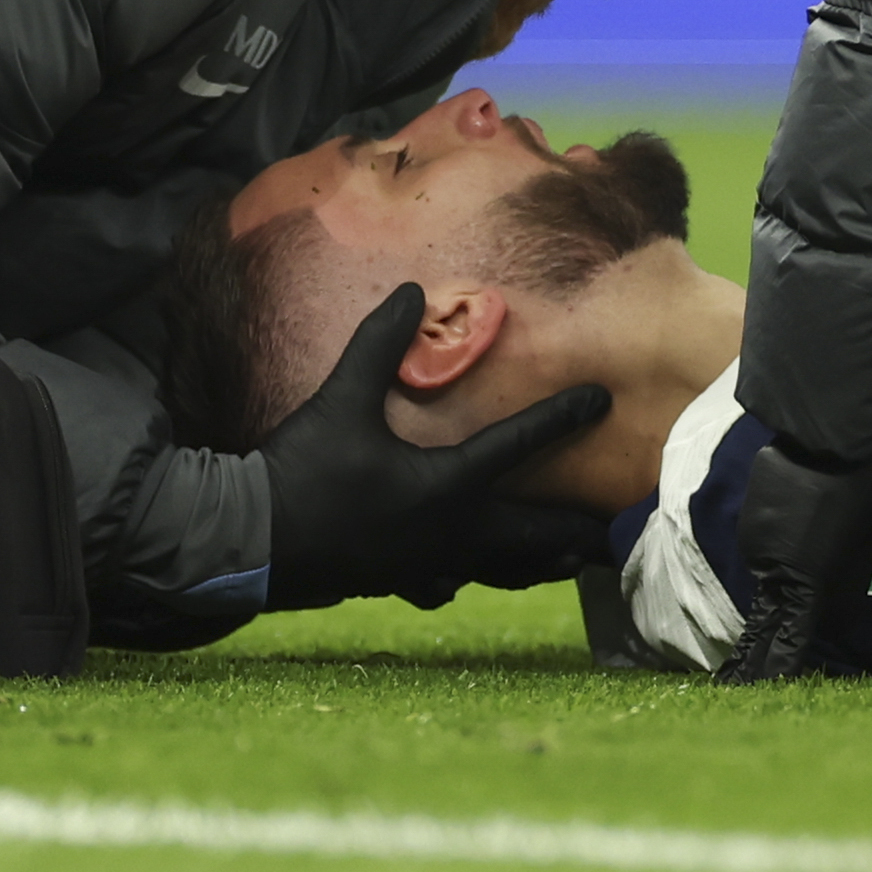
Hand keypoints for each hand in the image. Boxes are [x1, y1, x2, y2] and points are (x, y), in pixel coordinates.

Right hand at [255, 283, 613, 608]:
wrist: (253, 545)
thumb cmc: (302, 470)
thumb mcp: (341, 400)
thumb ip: (378, 344)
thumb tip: (409, 288)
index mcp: (445, 485)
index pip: (518, 445)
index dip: (562, 417)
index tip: (602, 400)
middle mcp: (450, 533)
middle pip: (532, 535)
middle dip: (576, 531)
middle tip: (618, 531)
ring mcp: (429, 566)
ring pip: (502, 569)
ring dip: (539, 560)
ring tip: (572, 559)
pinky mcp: (403, 583)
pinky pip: (456, 582)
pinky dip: (477, 577)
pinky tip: (471, 574)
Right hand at [713, 440, 871, 683]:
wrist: (831, 433)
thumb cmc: (863, 493)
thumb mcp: (865, 549)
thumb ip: (844, 588)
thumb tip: (830, 617)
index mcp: (803, 583)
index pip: (785, 642)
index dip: (773, 671)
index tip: (755, 697)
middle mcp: (771, 568)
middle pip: (763, 620)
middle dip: (752, 655)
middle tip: (735, 685)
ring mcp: (756, 540)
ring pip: (767, 578)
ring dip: (778, 590)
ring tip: (786, 596)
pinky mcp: (752, 515)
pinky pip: (764, 547)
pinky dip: (777, 552)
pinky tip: (795, 539)